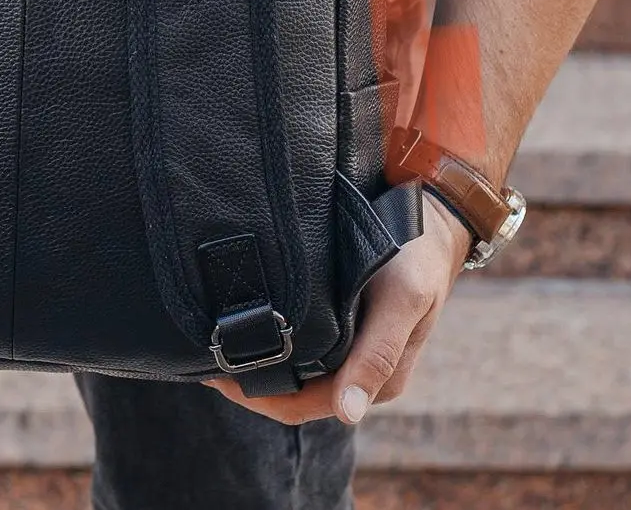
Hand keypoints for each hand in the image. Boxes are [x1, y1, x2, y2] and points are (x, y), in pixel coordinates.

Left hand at [209, 194, 469, 424]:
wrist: (432, 218)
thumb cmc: (416, 257)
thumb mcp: (401, 298)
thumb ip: (378, 354)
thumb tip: (348, 412)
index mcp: (374, 378)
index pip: (301, 405)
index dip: (257, 397)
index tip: (214, 373)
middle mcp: (357, 369)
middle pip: (289, 392)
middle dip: (246, 379)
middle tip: (198, 352)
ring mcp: (347, 345)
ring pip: (291, 367)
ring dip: (254, 356)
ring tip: (209, 334)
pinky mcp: (340, 320)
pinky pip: (298, 339)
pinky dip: (268, 333)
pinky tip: (239, 314)